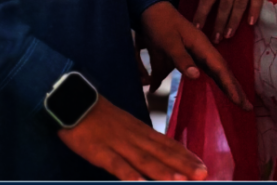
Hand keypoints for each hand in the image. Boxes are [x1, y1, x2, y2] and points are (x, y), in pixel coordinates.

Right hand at [59, 94, 207, 180]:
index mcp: (140, 130)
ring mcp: (118, 143)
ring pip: (144, 159)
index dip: (185, 155)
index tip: (202, 164)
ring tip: (181, 181)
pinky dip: (130, 174)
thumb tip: (157, 153)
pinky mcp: (101, 151)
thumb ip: (140, 140)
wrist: (74, 100)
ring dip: (163, 171)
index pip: (167, 143)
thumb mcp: (124, 125)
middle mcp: (134, 136)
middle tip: (203, 174)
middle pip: (162, 152)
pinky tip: (140, 183)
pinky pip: (117, 165)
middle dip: (183, 164)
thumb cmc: (98, 116)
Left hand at [139, 1, 250, 110]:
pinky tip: (221, 90)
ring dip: (228, 86)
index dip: (229, 85)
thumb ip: (181, 59)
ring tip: (239, 101)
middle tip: (248, 107)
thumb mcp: (168, 43)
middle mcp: (204, 50)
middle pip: (223, 71)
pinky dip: (218, 81)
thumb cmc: (160, 26)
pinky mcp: (193, 56)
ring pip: (218, 72)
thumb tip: (197, 76)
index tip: (238, 101)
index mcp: (201, 46)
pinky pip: (209, 71)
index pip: (219, 68)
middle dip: (236, 88)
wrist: (153, 11)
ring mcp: (200, 52)